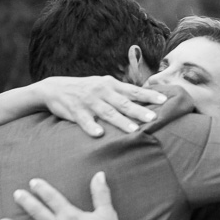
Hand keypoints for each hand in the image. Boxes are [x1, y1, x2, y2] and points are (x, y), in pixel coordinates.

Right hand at [36, 76, 167, 136]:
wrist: (55, 88)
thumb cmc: (88, 89)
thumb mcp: (105, 85)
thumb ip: (123, 92)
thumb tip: (147, 97)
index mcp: (112, 85)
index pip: (134, 90)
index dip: (149, 96)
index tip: (164, 100)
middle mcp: (102, 91)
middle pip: (124, 102)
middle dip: (139, 111)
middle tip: (153, 118)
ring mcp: (89, 102)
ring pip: (108, 112)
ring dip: (121, 121)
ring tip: (134, 130)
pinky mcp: (76, 112)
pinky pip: (85, 120)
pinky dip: (91, 127)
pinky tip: (99, 134)